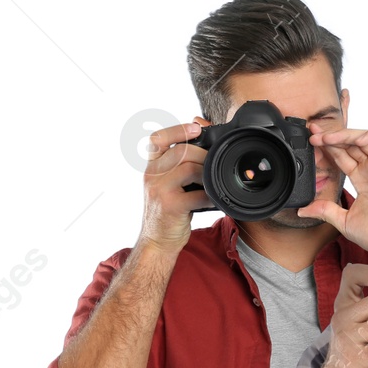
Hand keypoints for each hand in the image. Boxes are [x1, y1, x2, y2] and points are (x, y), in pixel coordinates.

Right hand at [138, 121, 209, 253]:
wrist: (157, 240)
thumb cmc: (169, 211)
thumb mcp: (167, 185)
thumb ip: (178, 167)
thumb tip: (202, 144)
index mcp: (151, 167)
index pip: (157, 139)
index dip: (177, 129)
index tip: (196, 127)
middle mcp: (151, 175)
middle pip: (181, 151)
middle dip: (204, 154)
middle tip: (215, 165)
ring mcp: (160, 190)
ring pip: (190, 168)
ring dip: (209, 173)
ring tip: (215, 181)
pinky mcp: (171, 206)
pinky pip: (199, 194)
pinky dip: (212, 196)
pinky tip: (216, 200)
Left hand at [301, 125, 367, 253]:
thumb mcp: (343, 220)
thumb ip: (324, 211)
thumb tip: (302, 211)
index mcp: (363, 180)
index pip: (343, 155)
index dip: (328, 147)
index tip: (312, 143)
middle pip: (351, 144)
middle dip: (332, 137)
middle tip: (314, 135)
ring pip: (366, 137)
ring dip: (346, 134)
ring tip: (327, 138)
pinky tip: (355, 140)